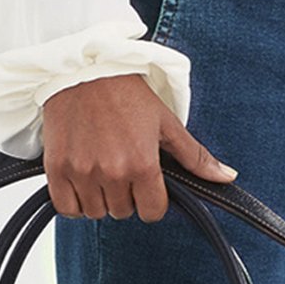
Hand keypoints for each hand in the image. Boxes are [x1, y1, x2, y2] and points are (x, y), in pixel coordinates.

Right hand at [41, 74, 235, 220]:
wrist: (83, 71)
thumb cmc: (126, 93)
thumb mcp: (166, 122)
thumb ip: (195, 156)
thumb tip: (227, 178)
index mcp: (143, 163)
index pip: (152, 212)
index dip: (153, 200)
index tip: (146, 182)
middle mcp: (112, 172)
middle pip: (123, 212)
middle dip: (126, 196)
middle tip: (122, 167)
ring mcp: (82, 172)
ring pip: (96, 213)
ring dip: (100, 198)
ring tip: (101, 170)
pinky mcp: (57, 169)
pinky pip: (67, 208)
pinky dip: (74, 201)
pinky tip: (82, 180)